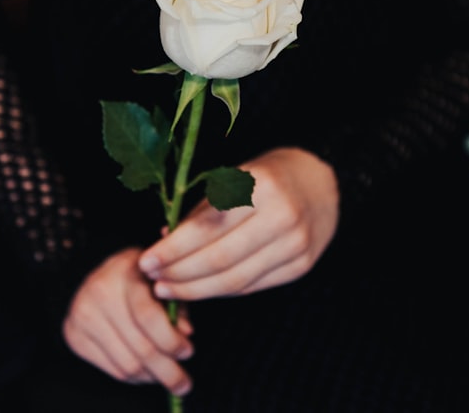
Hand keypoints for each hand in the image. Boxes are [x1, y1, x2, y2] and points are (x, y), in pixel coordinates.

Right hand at [63, 247, 194, 396]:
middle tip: (184, 382)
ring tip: (167, 376)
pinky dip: (136, 377)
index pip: (148, 316)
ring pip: (127, 365)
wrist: (102, 274)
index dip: (171, 340)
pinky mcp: (74, 335)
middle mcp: (100, 293)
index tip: (187, 351)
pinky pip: (113, 370)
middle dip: (167, 370)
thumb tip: (185, 334)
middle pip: (139, 347)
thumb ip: (176, 306)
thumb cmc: (141, 278)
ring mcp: (83, 315)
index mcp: (126, 272)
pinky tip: (147, 371)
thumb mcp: (164, 282)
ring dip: (152, 376)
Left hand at [138, 146, 338, 299]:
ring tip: (169, 290)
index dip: (174, 249)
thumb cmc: (266, 177)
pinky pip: (253, 285)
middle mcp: (283, 216)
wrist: (321, 183)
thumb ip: (201, 210)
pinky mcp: (302, 265)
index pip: (209, 226)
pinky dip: (221, 290)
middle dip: (180, 274)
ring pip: (236, 279)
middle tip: (153, 281)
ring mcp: (296, 244)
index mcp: (261, 186)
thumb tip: (163, 240)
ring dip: (197, 289)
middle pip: (221, 258)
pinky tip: (200, 289)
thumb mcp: (234, 178)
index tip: (146, 261)